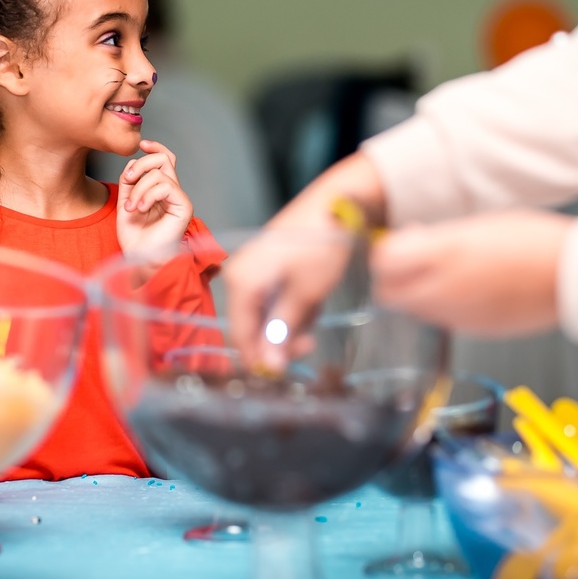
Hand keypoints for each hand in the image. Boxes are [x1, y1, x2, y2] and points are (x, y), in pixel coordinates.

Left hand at [116, 140, 192, 257]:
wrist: (139, 257)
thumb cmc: (134, 236)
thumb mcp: (125, 202)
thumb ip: (129, 182)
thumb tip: (133, 162)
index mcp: (160, 190)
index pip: (164, 159)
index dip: (155, 148)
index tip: (142, 144)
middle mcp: (172, 192)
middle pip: (164, 159)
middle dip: (141, 164)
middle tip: (128, 180)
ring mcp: (179, 199)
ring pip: (161, 173)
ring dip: (139, 188)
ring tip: (131, 207)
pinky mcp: (183, 207)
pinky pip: (166, 186)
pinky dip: (148, 195)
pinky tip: (140, 208)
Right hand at [224, 152, 385, 370]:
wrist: (337, 205)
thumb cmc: (320, 247)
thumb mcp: (305, 295)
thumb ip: (284, 331)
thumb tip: (269, 367)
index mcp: (241, 282)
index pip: (240, 335)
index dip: (259, 359)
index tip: (284, 373)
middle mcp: (240, 277)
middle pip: (251, 327)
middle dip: (279, 341)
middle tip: (309, 344)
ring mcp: (253, 273)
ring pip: (265, 317)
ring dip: (290, 325)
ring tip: (314, 314)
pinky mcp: (268, 270)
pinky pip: (274, 302)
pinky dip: (293, 308)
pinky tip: (312, 301)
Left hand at [371, 210, 570, 335]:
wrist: (576, 276)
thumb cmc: (535, 241)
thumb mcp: (478, 226)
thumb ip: (436, 239)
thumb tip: (406, 242)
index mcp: (447, 254)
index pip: (383, 263)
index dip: (383, 254)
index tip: (393, 246)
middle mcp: (446, 289)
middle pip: (388, 294)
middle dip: (391, 279)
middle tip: (408, 263)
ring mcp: (460, 315)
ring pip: (413, 311)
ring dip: (415, 294)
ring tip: (441, 274)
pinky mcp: (475, 331)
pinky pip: (442, 321)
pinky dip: (441, 308)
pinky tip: (464, 290)